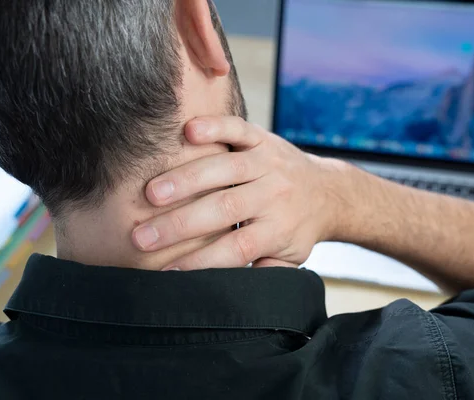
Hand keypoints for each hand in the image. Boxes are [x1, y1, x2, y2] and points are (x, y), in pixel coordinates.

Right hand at [132, 117, 346, 269]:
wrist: (330, 192)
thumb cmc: (298, 228)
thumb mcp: (289, 258)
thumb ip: (264, 271)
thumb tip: (228, 288)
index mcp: (279, 229)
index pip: (236, 248)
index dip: (201, 260)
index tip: (165, 270)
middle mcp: (274, 195)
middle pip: (225, 209)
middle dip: (180, 224)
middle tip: (142, 236)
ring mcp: (269, 164)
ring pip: (226, 168)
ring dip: (186, 180)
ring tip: (151, 193)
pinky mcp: (264, 140)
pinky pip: (240, 130)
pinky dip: (216, 127)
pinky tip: (188, 130)